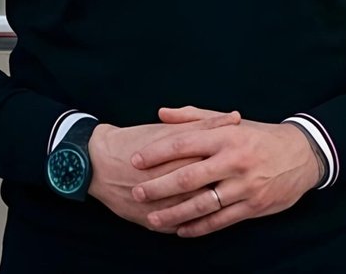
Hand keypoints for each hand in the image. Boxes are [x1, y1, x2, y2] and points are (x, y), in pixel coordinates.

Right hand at [87, 110, 239, 231]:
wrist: (96, 162)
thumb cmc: (134, 140)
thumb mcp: (168, 129)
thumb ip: (204, 124)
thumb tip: (235, 118)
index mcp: (174, 159)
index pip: (212, 163)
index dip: (233, 162)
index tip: (249, 158)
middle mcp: (166, 185)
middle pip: (206, 190)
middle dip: (228, 188)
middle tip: (244, 183)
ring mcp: (158, 207)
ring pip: (193, 212)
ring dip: (214, 209)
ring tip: (230, 202)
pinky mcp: (149, 222)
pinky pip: (178, 227)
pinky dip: (194, 225)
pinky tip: (208, 219)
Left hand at [129, 108, 321, 237]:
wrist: (303, 154)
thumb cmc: (259, 135)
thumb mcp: (230, 122)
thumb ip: (194, 117)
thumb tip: (161, 113)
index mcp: (225, 136)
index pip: (183, 143)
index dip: (156, 153)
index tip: (135, 161)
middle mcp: (233, 161)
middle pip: (188, 177)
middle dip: (158, 187)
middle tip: (137, 192)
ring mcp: (244, 186)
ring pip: (202, 204)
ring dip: (174, 213)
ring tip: (153, 219)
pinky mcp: (254, 207)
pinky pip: (220, 220)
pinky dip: (198, 227)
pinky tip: (181, 230)